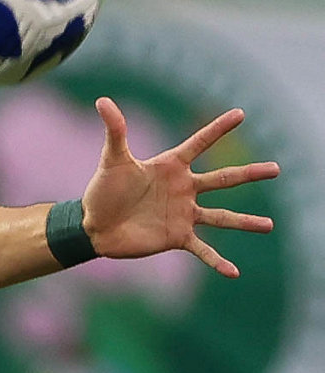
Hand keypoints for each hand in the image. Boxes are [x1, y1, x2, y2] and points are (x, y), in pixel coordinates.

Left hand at [81, 97, 277, 277]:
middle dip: (249, 174)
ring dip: (244, 222)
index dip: (218, 128)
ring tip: (269, 226)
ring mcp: (183, 214)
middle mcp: (183, 189)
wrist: (94, 225)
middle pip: (222, 179)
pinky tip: (234, 272)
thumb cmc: (104, 190)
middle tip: (277, 169)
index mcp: (170, 167)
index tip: (240, 113)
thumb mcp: (112, 158)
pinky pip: (203, 250)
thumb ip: (114, 130)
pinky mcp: (177, 237)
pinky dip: (217, 261)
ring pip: (221, 217)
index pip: (199, 143)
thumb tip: (102, 100)